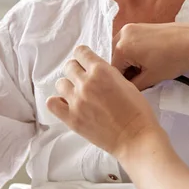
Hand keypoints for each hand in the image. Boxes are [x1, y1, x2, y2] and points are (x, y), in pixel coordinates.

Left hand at [46, 46, 161, 157]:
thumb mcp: (127, 83)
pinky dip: (57, 102)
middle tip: (84, 79)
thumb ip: (108, 74)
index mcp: (102, 71)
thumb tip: (96, 73)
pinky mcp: (71, 118)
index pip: (81, 52)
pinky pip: (52, 103)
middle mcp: (86, 82)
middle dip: (76, 70)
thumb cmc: (137, 111)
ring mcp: (76, 100)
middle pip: (69, 66)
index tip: (85, 61)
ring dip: (69, 86)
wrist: (135, 136)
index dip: (84, 56)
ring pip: (60, 83)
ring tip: (78, 94)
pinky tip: (67, 104)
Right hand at [112, 20, 188, 90]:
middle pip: (117, 58)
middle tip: (143, 78)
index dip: (124, 82)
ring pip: (124, 50)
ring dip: (132, 61)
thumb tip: (127, 88)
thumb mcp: (151, 78)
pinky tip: (151, 59)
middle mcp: (122, 33)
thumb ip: (133, 85)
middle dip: (127, 70)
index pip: (114, 71)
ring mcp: (132, 27)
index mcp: (121, 47)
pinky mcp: (141, 25)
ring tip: (148, 69)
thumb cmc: (174, 59)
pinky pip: (132, 42)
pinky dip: (137, 52)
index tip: (135, 87)